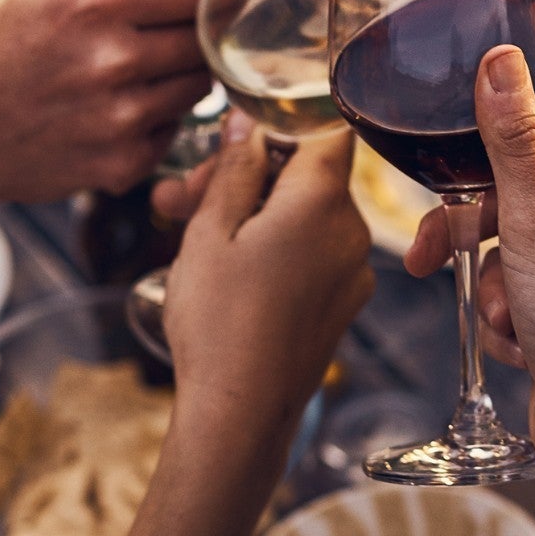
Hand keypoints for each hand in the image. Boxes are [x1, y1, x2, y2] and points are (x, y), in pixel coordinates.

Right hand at [0, 0, 212, 202]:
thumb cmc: (11, 43)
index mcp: (93, 0)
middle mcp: (111, 60)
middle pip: (208, 35)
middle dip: (197, 28)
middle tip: (165, 28)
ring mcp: (120, 119)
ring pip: (201, 83)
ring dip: (180, 71)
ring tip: (132, 67)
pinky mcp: (125, 164)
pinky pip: (176, 127)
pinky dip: (158, 116)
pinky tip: (115, 109)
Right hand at [164, 124, 371, 477]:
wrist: (240, 414)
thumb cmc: (219, 324)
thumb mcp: (211, 232)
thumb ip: (234, 169)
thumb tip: (249, 122)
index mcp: (321, 202)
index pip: (324, 129)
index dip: (278, 124)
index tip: (235, 138)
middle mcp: (351, 231)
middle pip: (305, 175)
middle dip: (245, 175)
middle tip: (182, 195)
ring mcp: (352, 271)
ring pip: (303, 215)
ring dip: (250, 212)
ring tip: (182, 228)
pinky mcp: (343, 303)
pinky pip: (311, 253)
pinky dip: (273, 247)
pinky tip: (224, 265)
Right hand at [405, 47, 534, 472]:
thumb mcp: (534, 217)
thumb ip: (511, 137)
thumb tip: (501, 59)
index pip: (532, 142)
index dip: (478, 165)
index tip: (442, 189)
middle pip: (510, 206)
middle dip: (474, 243)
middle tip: (431, 258)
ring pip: (508, 261)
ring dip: (491, 292)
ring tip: (507, 322)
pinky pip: (518, 305)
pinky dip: (508, 326)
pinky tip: (521, 349)